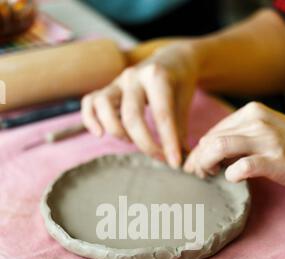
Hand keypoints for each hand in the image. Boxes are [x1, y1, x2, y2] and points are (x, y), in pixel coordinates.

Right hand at [81, 41, 198, 167]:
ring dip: (116, 130)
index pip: (162, 115)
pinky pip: (89, 103)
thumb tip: (182, 161)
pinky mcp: (106, 88)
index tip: (175, 163)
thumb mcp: (184, 102)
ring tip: (130, 141)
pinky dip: (90, 119)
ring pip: (103, 106)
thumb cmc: (179, 84)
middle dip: (146, 144)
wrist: (172, 59)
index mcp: (157, 76)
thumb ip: (180, 130)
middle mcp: (133, 76)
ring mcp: (117, 81)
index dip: (168, 142)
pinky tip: (100, 133)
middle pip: (132, 116)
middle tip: (159, 157)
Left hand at [184, 102, 284, 190]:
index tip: (197, 166)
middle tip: (197, 174)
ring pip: (220, 149)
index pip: (213, 131)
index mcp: (253, 112)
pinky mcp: (276, 160)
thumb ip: (238, 137)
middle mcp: (259, 122)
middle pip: (212, 140)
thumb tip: (205, 148)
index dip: (199, 151)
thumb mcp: (263, 133)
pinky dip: (231, 174)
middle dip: (197, 160)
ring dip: (207, 165)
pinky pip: (243, 166)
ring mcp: (268, 140)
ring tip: (209, 176)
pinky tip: (232, 178)